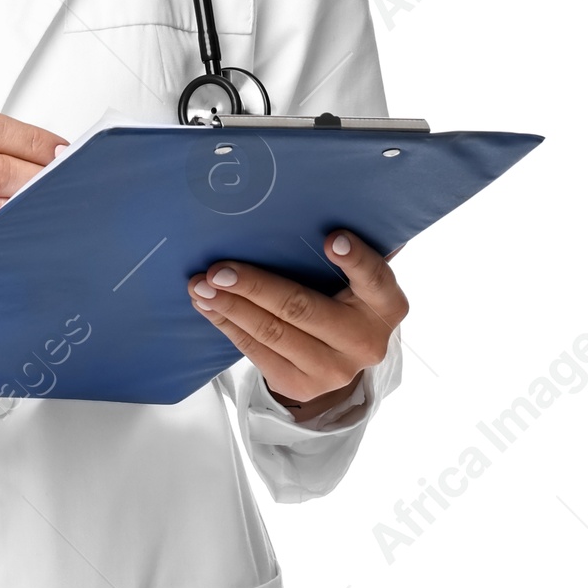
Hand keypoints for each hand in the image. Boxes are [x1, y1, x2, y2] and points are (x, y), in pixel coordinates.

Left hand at [185, 232, 406, 422]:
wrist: (339, 358)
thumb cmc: (342, 298)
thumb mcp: (356, 278)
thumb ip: (348, 250)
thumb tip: (322, 201)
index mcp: (386, 305)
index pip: (375, 278)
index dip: (355, 260)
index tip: (331, 238)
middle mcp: (365, 342)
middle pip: (303, 309)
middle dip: (256, 286)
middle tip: (219, 270)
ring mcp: (333, 370)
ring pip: (272, 332)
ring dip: (230, 306)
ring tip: (201, 285)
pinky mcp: (300, 385)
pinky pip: (255, 350)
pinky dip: (227, 324)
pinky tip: (208, 305)